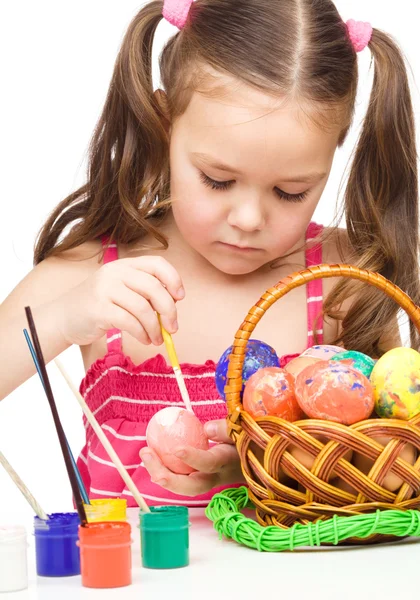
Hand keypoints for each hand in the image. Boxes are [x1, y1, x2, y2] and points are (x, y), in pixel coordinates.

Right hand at [54, 256, 183, 345]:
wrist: (63, 317)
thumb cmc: (99, 306)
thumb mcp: (121, 290)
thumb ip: (144, 293)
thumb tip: (173, 308)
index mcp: (125, 265)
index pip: (157, 264)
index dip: (173, 279)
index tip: (179, 298)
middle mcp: (115, 272)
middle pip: (154, 288)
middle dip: (169, 310)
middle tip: (173, 328)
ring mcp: (105, 289)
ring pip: (143, 308)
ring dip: (155, 327)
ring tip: (157, 339)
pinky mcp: (98, 309)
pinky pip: (130, 322)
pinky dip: (142, 333)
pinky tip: (145, 339)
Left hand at [139, 419, 244, 495]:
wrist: (258, 459)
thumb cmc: (249, 439)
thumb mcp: (242, 430)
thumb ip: (226, 429)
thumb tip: (206, 428)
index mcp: (228, 463)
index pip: (210, 464)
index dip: (194, 458)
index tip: (177, 449)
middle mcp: (218, 477)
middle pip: (192, 487)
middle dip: (167, 478)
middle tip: (147, 455)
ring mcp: (209, 481)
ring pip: (184, 486)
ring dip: (161, 473)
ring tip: (146, 453)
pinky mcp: (202, 478)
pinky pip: (182, 478)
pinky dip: (166, 470)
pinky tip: (152, 456)